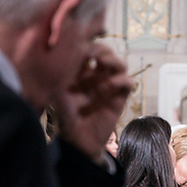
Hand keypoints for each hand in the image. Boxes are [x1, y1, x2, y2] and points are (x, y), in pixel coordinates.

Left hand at [53, 43, 132, 165]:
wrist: (78, 141)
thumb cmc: (65, 117)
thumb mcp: (58, 93)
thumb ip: (62, 75)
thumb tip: (63, 53)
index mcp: (81, 72)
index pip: (88, 50)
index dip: (87, 44)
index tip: (81, 47)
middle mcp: (96, 76)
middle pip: (106, 53)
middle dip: (101, 49)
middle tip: (93, 53)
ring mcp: (109, 85)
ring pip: (119, 65)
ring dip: (113, 60)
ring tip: (103, 62)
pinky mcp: (119, 97)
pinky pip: (128, 83)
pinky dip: (123, 79)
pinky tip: (111, 84)